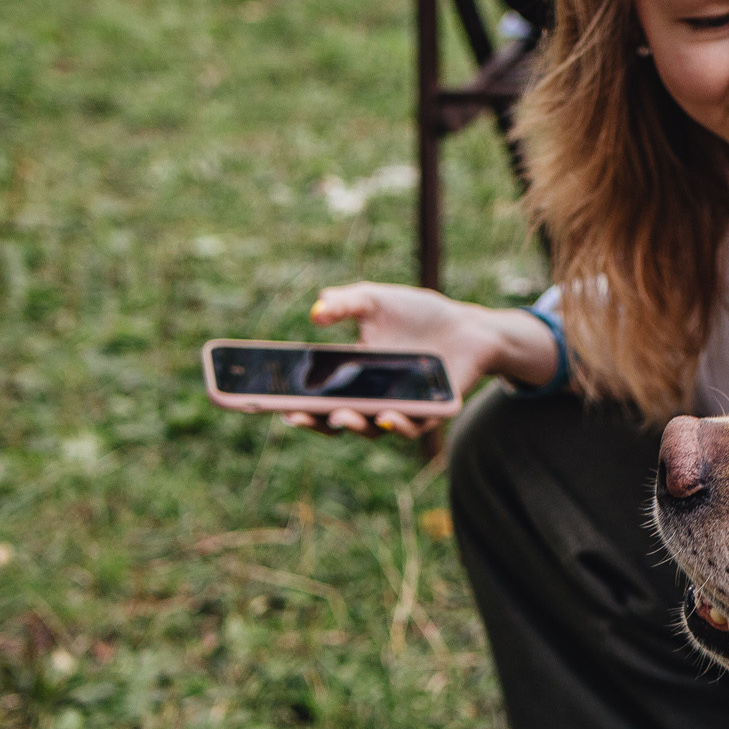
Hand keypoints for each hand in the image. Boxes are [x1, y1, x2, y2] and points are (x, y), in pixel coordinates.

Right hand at [288, 283, 556, 437]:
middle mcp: (370, 399)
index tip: (263, 402)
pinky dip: (399, 425)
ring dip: (353, 425)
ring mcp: (399, 409)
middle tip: (296, 415)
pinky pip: (412, 427)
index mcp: (349, 376)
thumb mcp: (374, 300)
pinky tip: (390, 416)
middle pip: (335, 420)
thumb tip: (317, 310)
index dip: (289, 402)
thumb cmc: (415, 313)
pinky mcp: (430, 413)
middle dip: (315, 421)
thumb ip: (345, 303)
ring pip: (371, 428)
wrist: (465, 324)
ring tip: (343, 416)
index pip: (313, 396)